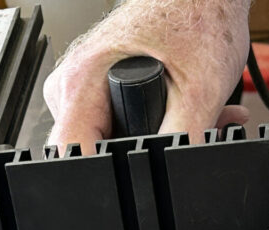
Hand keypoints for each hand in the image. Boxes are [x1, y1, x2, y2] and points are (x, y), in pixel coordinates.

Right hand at [43, 0, 250, 152]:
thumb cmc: (197, 18)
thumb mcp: (200, 90)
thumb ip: (182, 138)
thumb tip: (173, 173)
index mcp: (80, 83)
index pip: (71, 154)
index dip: (105, 172)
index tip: (133, 172)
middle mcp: (68, 85)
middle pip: (87, 152)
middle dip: (135, 151)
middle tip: (173, 125)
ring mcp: (76, 88)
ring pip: (99, 141)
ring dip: (143, 135)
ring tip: (174, 109)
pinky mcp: (89, 89)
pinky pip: (106, 124)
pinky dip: (142, 122)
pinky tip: (165, 106)